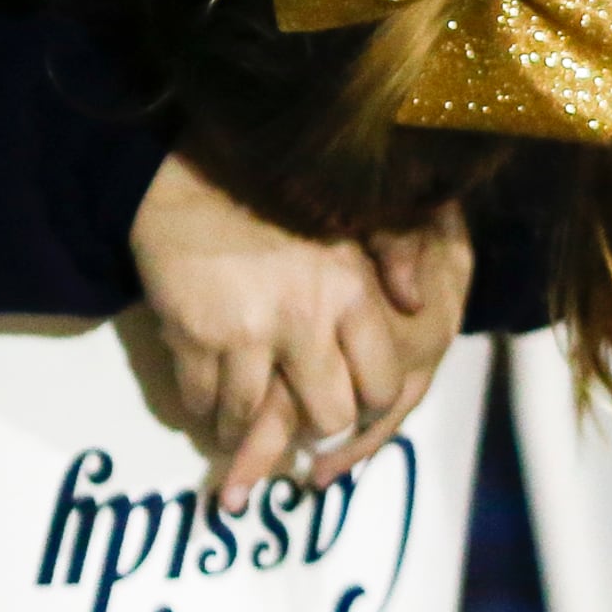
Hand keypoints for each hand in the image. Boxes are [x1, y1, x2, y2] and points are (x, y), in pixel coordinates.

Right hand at [131, 157, 454, 508]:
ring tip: (239, 432)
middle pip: (327, 417)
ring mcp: (246, 332)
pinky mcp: (193, 336)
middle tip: (300, 429)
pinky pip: (201, 399)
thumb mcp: (347, 222)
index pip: (382, 384)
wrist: (191, 178)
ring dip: (243, 432)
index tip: (353, 410)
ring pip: (252, 418)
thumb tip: (420, 305)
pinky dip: (203, 411)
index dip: (369, 409)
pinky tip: (207, 407)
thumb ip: (394, 256)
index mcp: (350, 291)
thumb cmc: (276, 200)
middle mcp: (305, 319)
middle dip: (314, 431)